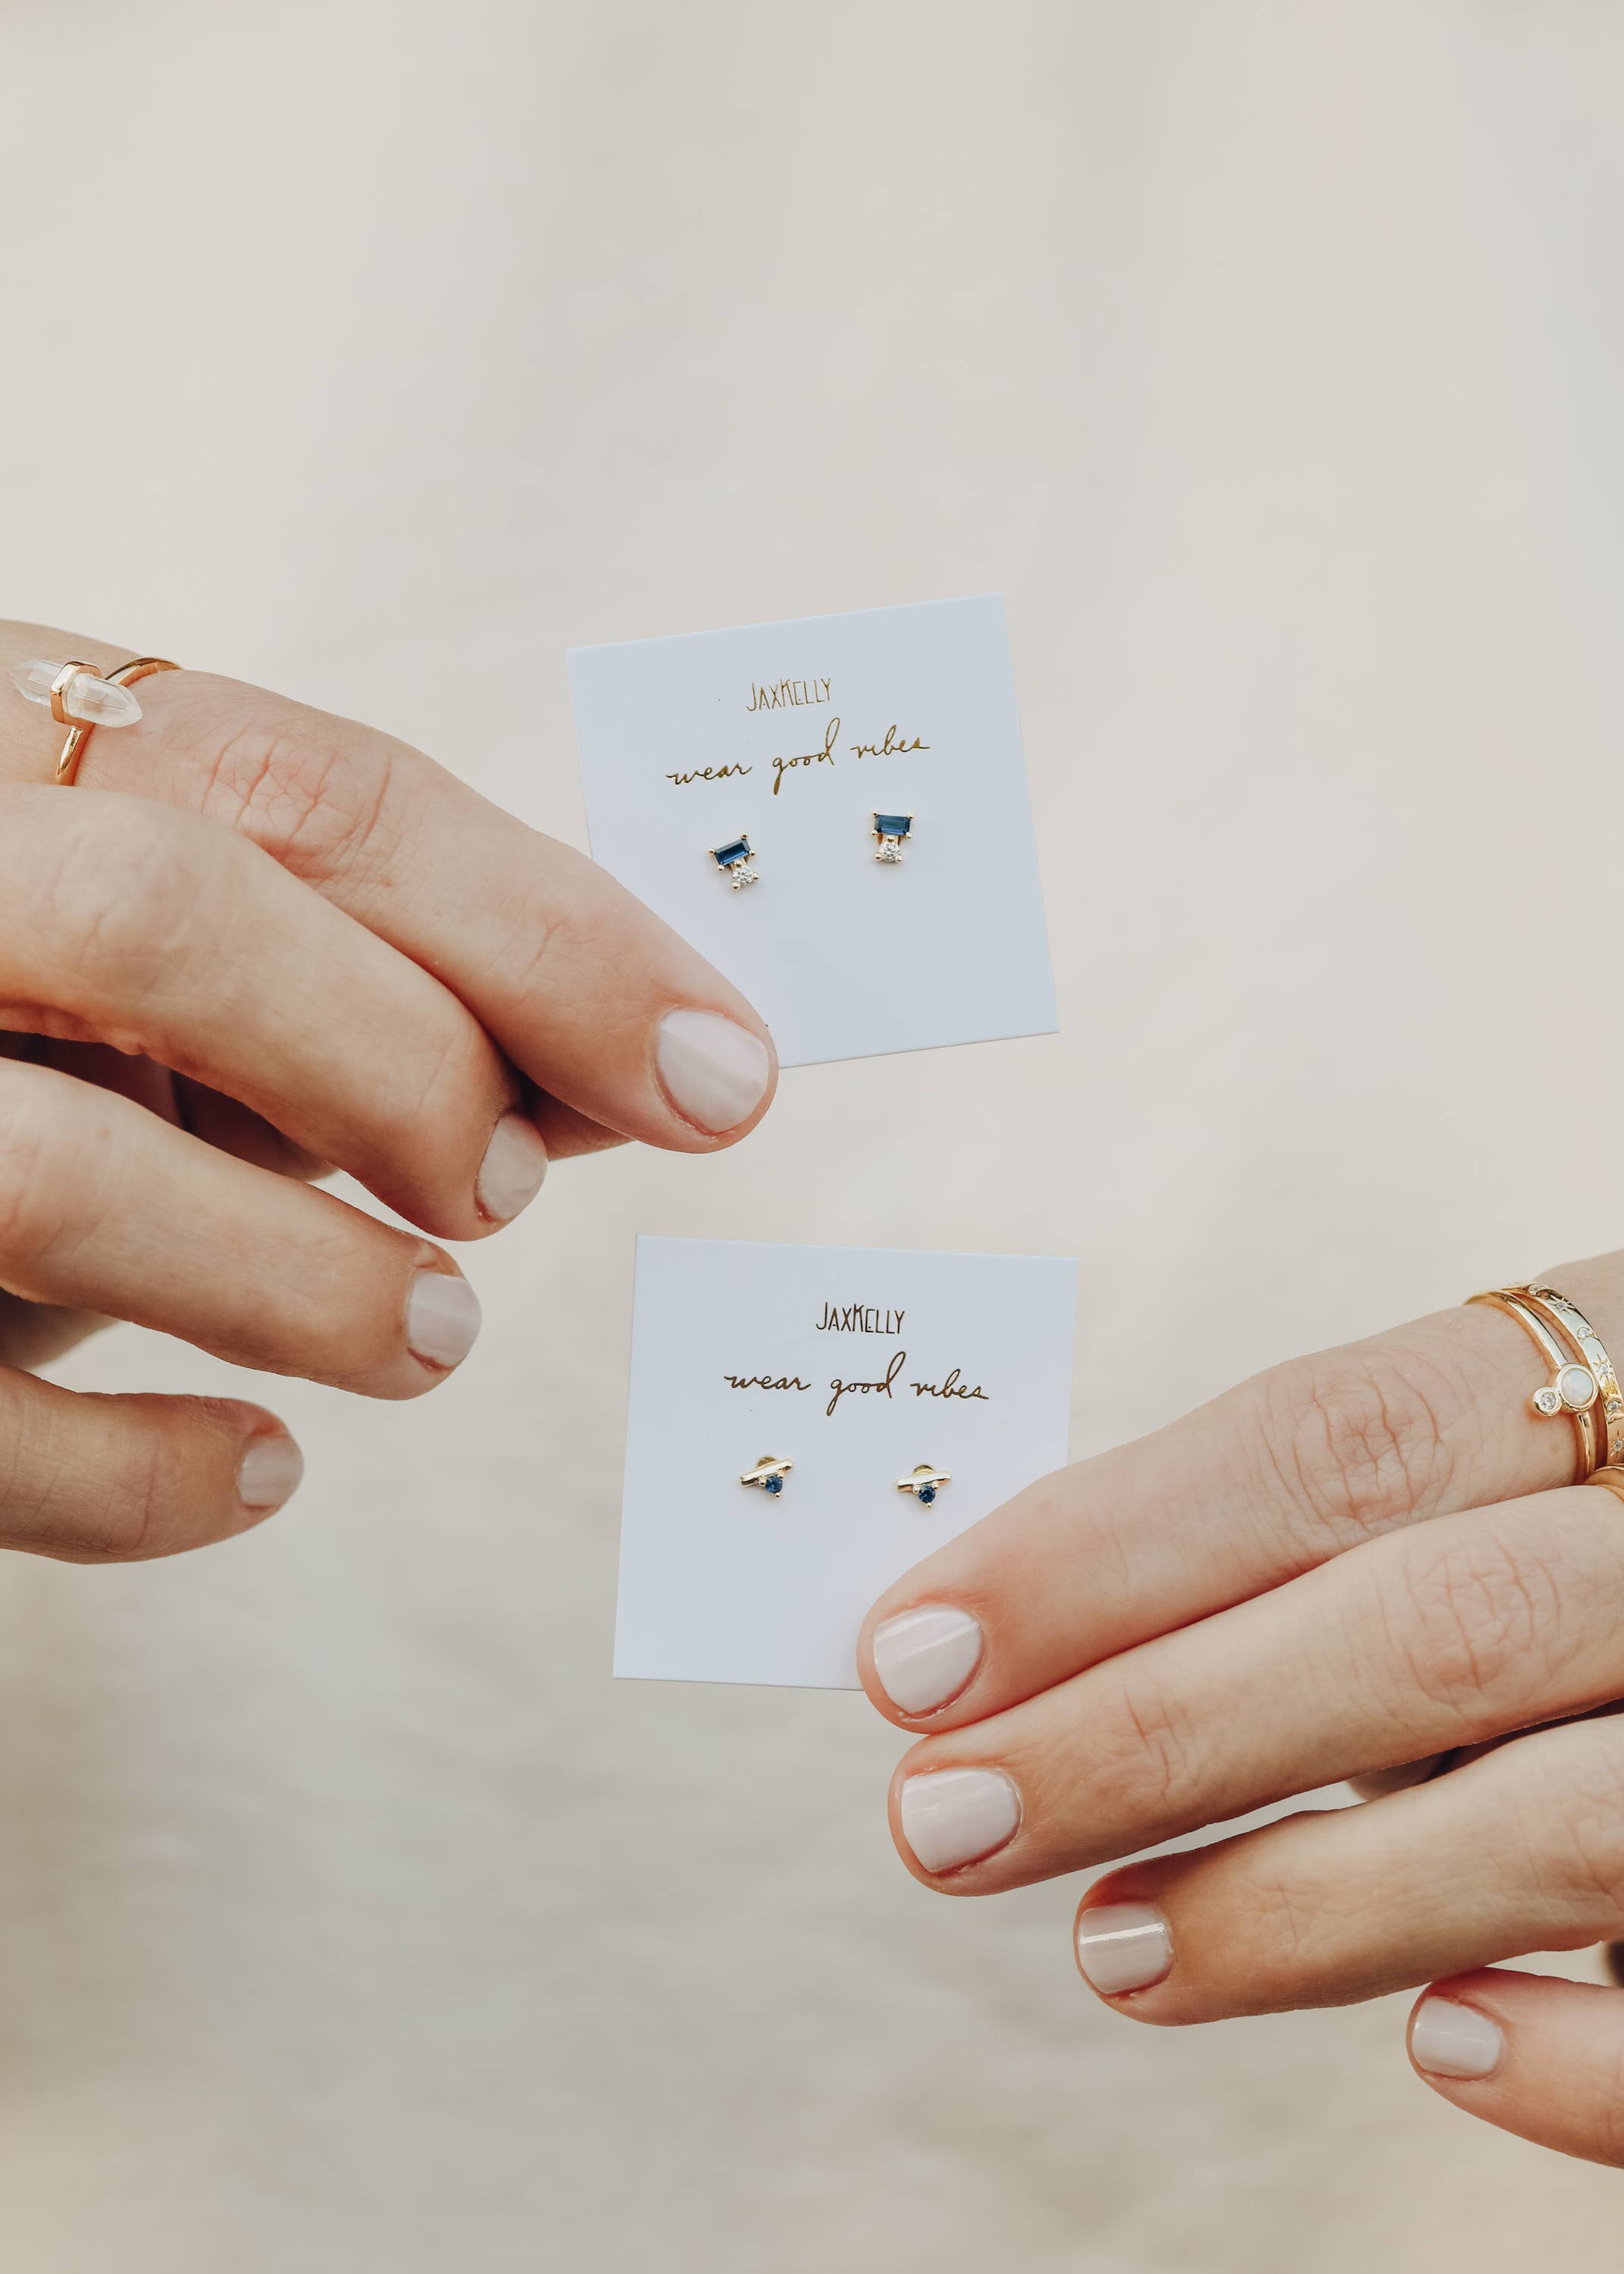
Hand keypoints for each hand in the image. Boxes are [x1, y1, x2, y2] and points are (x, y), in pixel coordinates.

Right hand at [0, 622, 773, 1559]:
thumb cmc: (30, 1056)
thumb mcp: (177, 996)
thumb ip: (370, 996)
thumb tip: (651, 1053)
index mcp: (2, 751)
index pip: (286, 783)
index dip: (540, 930)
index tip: (721, 1064)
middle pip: (167, 917)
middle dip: (406, 1063)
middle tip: (508, 1188)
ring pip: (65, 1170)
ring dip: (312, 1281)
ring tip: (429, 1339)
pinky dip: (150, 1476)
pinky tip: (259, 1473)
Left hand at [857, 1260, 1623, 2167]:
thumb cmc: (1584, 1534)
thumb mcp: (1492, 1471)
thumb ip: (1319, 1539)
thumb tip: (1016, 1649)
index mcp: (1610, 1377)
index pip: (1335, 1443)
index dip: (1106, 1550)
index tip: (910, 1653)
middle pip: (1425, 1627)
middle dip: (1152, 1736)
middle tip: (941, 1819)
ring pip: (1554, 1821)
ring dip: (1296, 1903)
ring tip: (1105, 1953)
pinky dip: (1574, 2053)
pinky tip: (1434, 2046)